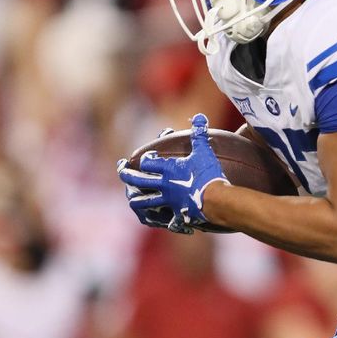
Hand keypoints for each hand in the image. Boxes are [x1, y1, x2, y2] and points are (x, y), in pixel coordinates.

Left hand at [117, 114, 229, 233]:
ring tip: (131, 198)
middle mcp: (163, 185)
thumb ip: (199, 135)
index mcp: (167, 169)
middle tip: (121, 169)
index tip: (146, 157)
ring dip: (136, 199)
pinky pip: (164, 219)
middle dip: (127, 174)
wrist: (216, 200)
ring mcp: (168, 201)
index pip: (146, 162)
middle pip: (138, 180)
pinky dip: (160, 220)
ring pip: (145, 201)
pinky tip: (157, 221)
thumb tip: (200, 116)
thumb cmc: (208, 173)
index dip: (145, 159)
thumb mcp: (204, 151)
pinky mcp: (176, 214)